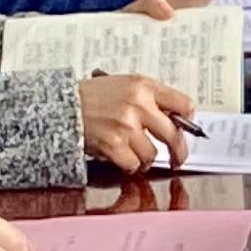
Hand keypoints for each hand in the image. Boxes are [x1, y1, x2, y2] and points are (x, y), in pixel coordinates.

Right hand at [77, 70, 192, 173]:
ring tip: (136, 154)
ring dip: (146, 159)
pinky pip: (133, 164)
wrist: (62, 105)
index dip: (187, 121)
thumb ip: (151, 99)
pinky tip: (122, 158)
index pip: (184, 104)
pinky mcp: (113, 144)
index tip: (184, 129)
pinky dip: (130, 165)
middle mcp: (138, 104)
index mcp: (144, 86)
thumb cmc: (92, 96)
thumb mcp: (125, 85)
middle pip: (173, 135)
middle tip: (178, 159)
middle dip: (179, 152)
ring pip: (152, 154)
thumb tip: (175, 120)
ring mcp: (126, 125)